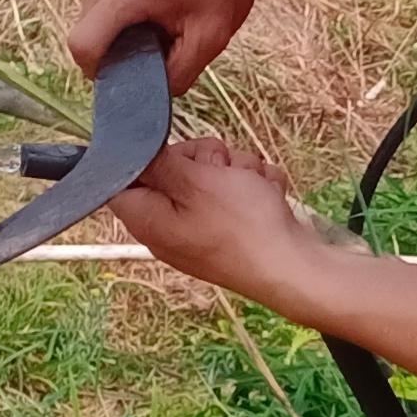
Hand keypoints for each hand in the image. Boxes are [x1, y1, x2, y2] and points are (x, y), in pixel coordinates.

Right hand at [71, 0, 276, 90]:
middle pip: (87, 33)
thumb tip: (149, 94)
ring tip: (157, 15)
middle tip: (159, 40)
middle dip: (117, 48)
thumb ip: (177, 75)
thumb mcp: (210, 36)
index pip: (84, 47)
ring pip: (90, 16)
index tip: (131, 71)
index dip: (102, 72)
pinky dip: (117, 8)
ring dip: (118, 27)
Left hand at [103, 134, 331, 300]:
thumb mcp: (195, 182)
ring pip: (211, 173)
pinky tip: (264, 196)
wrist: (294, 266)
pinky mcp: (231, 227)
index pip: (122, 177)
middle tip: (220, 170)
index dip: (146, 155)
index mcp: (147, 218)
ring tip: (250, 185)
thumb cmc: (242, 227)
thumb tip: (125, 151)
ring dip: (236, 169)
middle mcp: (169, 224)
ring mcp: (202, 226)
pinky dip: (253, 186)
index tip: (170, 149)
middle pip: (172, 168)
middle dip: (204, 158)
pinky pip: (236, 190)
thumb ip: (158, 162)